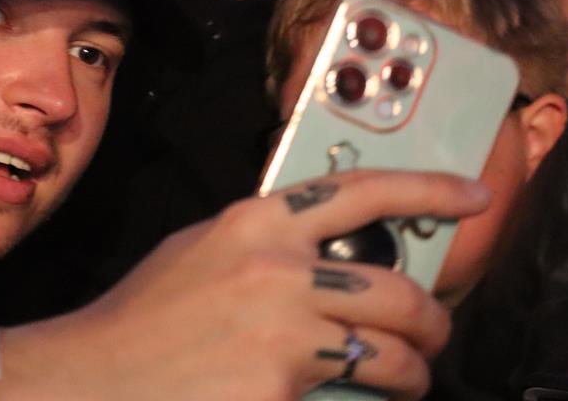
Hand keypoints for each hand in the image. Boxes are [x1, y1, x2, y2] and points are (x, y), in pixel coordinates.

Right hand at [5, 170, 490, 400]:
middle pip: (398, 288)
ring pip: (395, 351)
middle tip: (432, 333)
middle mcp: (277, 267)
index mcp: (255, 222)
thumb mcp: (200, 253)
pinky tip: (340, 400)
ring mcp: (283, 328)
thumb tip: (322, 254)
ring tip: (403, 378)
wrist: (97, 376)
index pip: (360, 189)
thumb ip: (262, 245)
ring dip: (412, 370)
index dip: (427, 188)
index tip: (471, 194)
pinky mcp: (282, 386)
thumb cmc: (144, 320)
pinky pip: (352, 396)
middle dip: (432, 320)